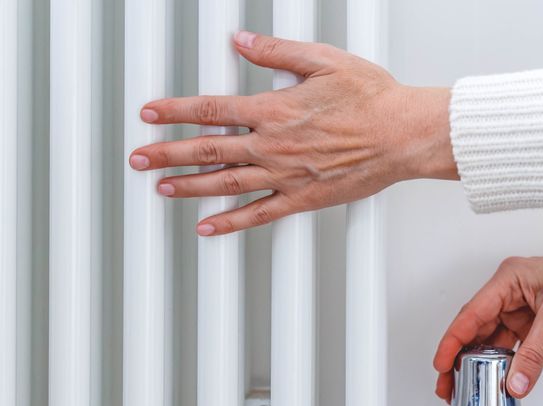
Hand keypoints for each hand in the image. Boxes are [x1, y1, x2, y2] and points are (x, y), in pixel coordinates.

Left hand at [129, 30, 456, 235]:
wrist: (403, 136)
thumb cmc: (372, 100)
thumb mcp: (324, 61)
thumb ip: (277, 53)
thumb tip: (243, 43)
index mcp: (275, 110)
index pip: (211, 109)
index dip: (175, 111)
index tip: (150, 114)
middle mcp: (274, 146)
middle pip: (208, 150)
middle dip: (168, 153)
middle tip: (139, 158)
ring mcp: (286, 176)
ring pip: (225, 183)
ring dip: (188, 186)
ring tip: (161, 188)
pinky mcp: (303, 199)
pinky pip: (259, 214)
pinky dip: (230, 222)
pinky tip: (208, 226)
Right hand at [433, 235, 542, 399]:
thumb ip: (535, 353)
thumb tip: (515, 383)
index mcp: (509, 279)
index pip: (471, 314)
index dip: (452, 341)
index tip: (441, 365)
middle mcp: (510, 293)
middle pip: (475, 329)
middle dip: (459, 359)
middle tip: (448, 387)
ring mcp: (521, 309)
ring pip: (490, 341)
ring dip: (479, 365)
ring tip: (466, 390)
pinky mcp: (534, 324)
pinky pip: (510, 348)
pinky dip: (503, 366)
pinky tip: (496, 382)